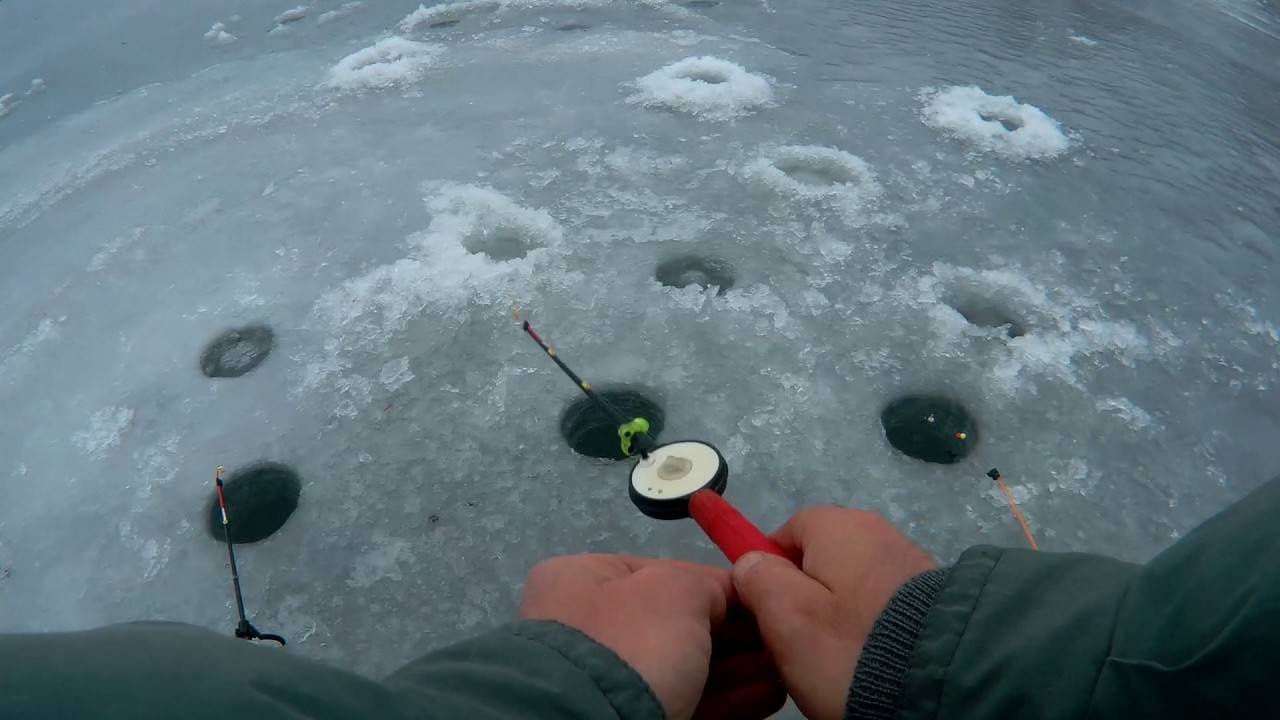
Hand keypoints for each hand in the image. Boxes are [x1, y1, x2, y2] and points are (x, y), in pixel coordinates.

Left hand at [520, 555, 782, 719]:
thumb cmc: (630, 644)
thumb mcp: (674, 591)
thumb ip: (710, 583)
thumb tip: (732, 593)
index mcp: (587, 580)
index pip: (668, 574)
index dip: (723, 587)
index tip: (768, 598)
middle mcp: (594, 627)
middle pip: (683, 624)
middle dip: (740, 634)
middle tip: (784, 638)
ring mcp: (613, 679)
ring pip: (691, 668)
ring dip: (744, 668)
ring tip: (787, 668)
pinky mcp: (635, 716)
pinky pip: (691, 702)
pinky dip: (731, 699)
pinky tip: (769, 696)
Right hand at [731, 508, 935, 719]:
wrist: (947, 680)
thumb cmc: (852, 646)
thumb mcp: (787, 617)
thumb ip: (759, 581)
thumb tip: (753, 562)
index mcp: (839, 526)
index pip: (785, 532)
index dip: (767, 570)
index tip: (766, 613)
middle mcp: (877, 532)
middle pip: (819, 560)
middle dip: (804, 599)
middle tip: (798, 645)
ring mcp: (910, 563)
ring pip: (850, 587)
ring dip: (838, 619)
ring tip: (837, 660)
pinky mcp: (933, 598)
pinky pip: (882, 607)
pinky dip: (870, 630)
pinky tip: (870, 659)